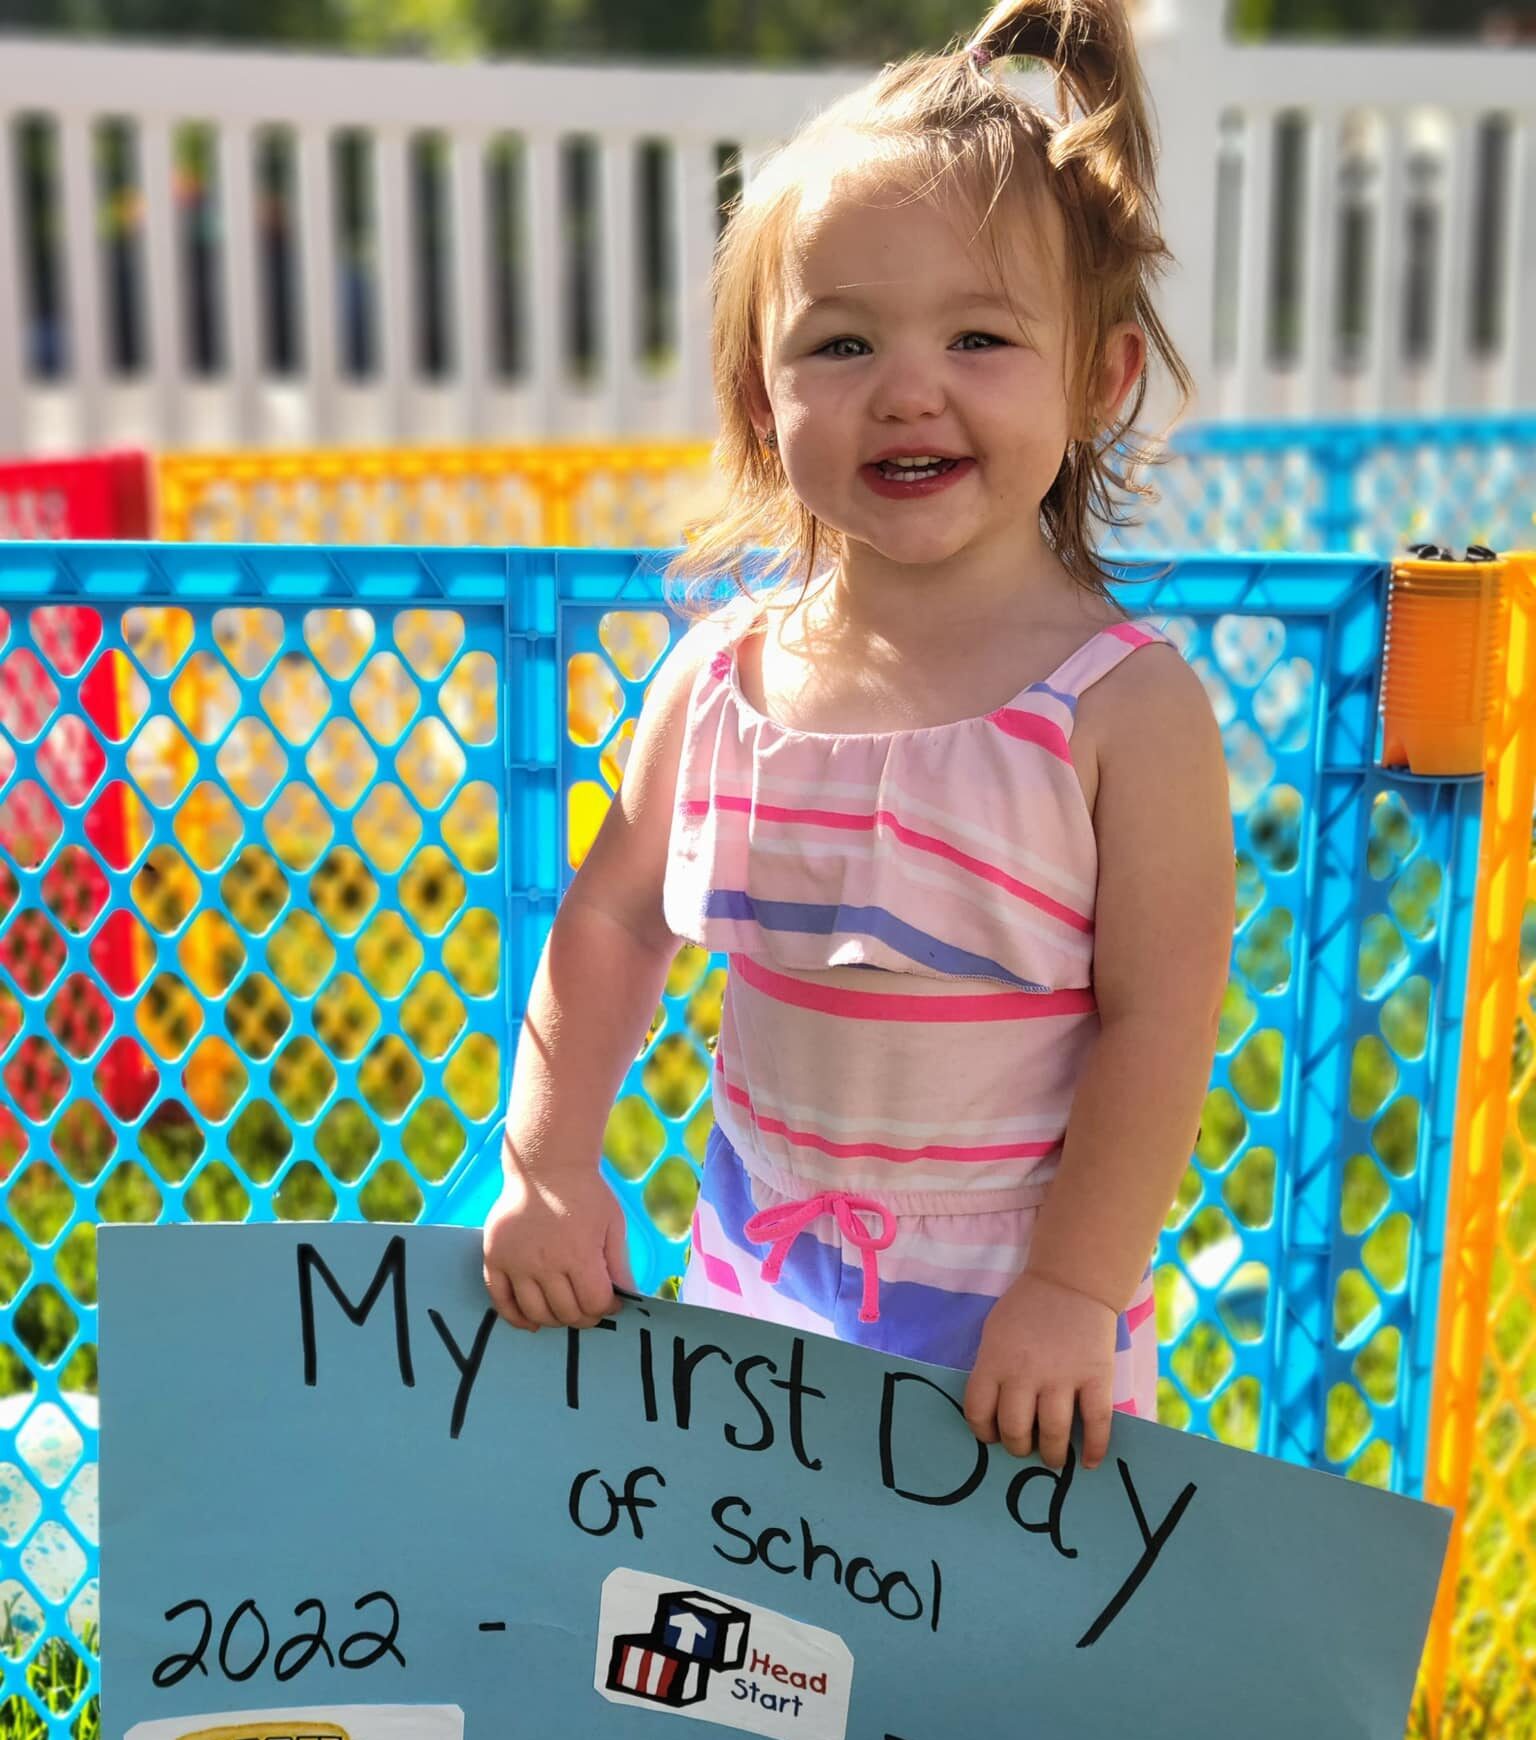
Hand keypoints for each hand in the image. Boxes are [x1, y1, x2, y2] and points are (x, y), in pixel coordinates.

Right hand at [482, 1159, 632, 1331]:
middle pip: (566, 1313)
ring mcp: (517, 1262)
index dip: (607, 1308)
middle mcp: (545, 1262)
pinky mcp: (494, 1258)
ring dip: (555, 1320)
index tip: (610, 1301)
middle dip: (585, 1316)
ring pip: (536, 1313)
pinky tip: (532, 1322)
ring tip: (565, 1310)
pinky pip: (501, 1301)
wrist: (546, 1166)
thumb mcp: (613, 1225)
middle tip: (590, 1306)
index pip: (594, 1304)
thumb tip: (629, 1299)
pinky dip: (516, 1318)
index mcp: (578, 1254)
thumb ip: (620, 1265)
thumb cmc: (586, 1193)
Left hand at [963, 1270, 1118, 1470]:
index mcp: (995, 1360)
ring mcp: (1062, 1376)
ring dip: (1053, 1454)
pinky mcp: (1096, 1377)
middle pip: (1014, 1429)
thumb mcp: (994, 1332)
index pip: (978, 1411)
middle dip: (1018, 1448)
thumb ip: (992, 1369)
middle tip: (1026, 1448)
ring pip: (1053, 1433)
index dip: (984, 1433)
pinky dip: (1094, 1449)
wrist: (1072, 1281)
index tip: (993, 1437)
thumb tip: (992, 1412)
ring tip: (1055, 1458)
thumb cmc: (1028, 1307)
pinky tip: (1089, 1462)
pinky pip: (1096, 1423)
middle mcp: (1025, 1373)